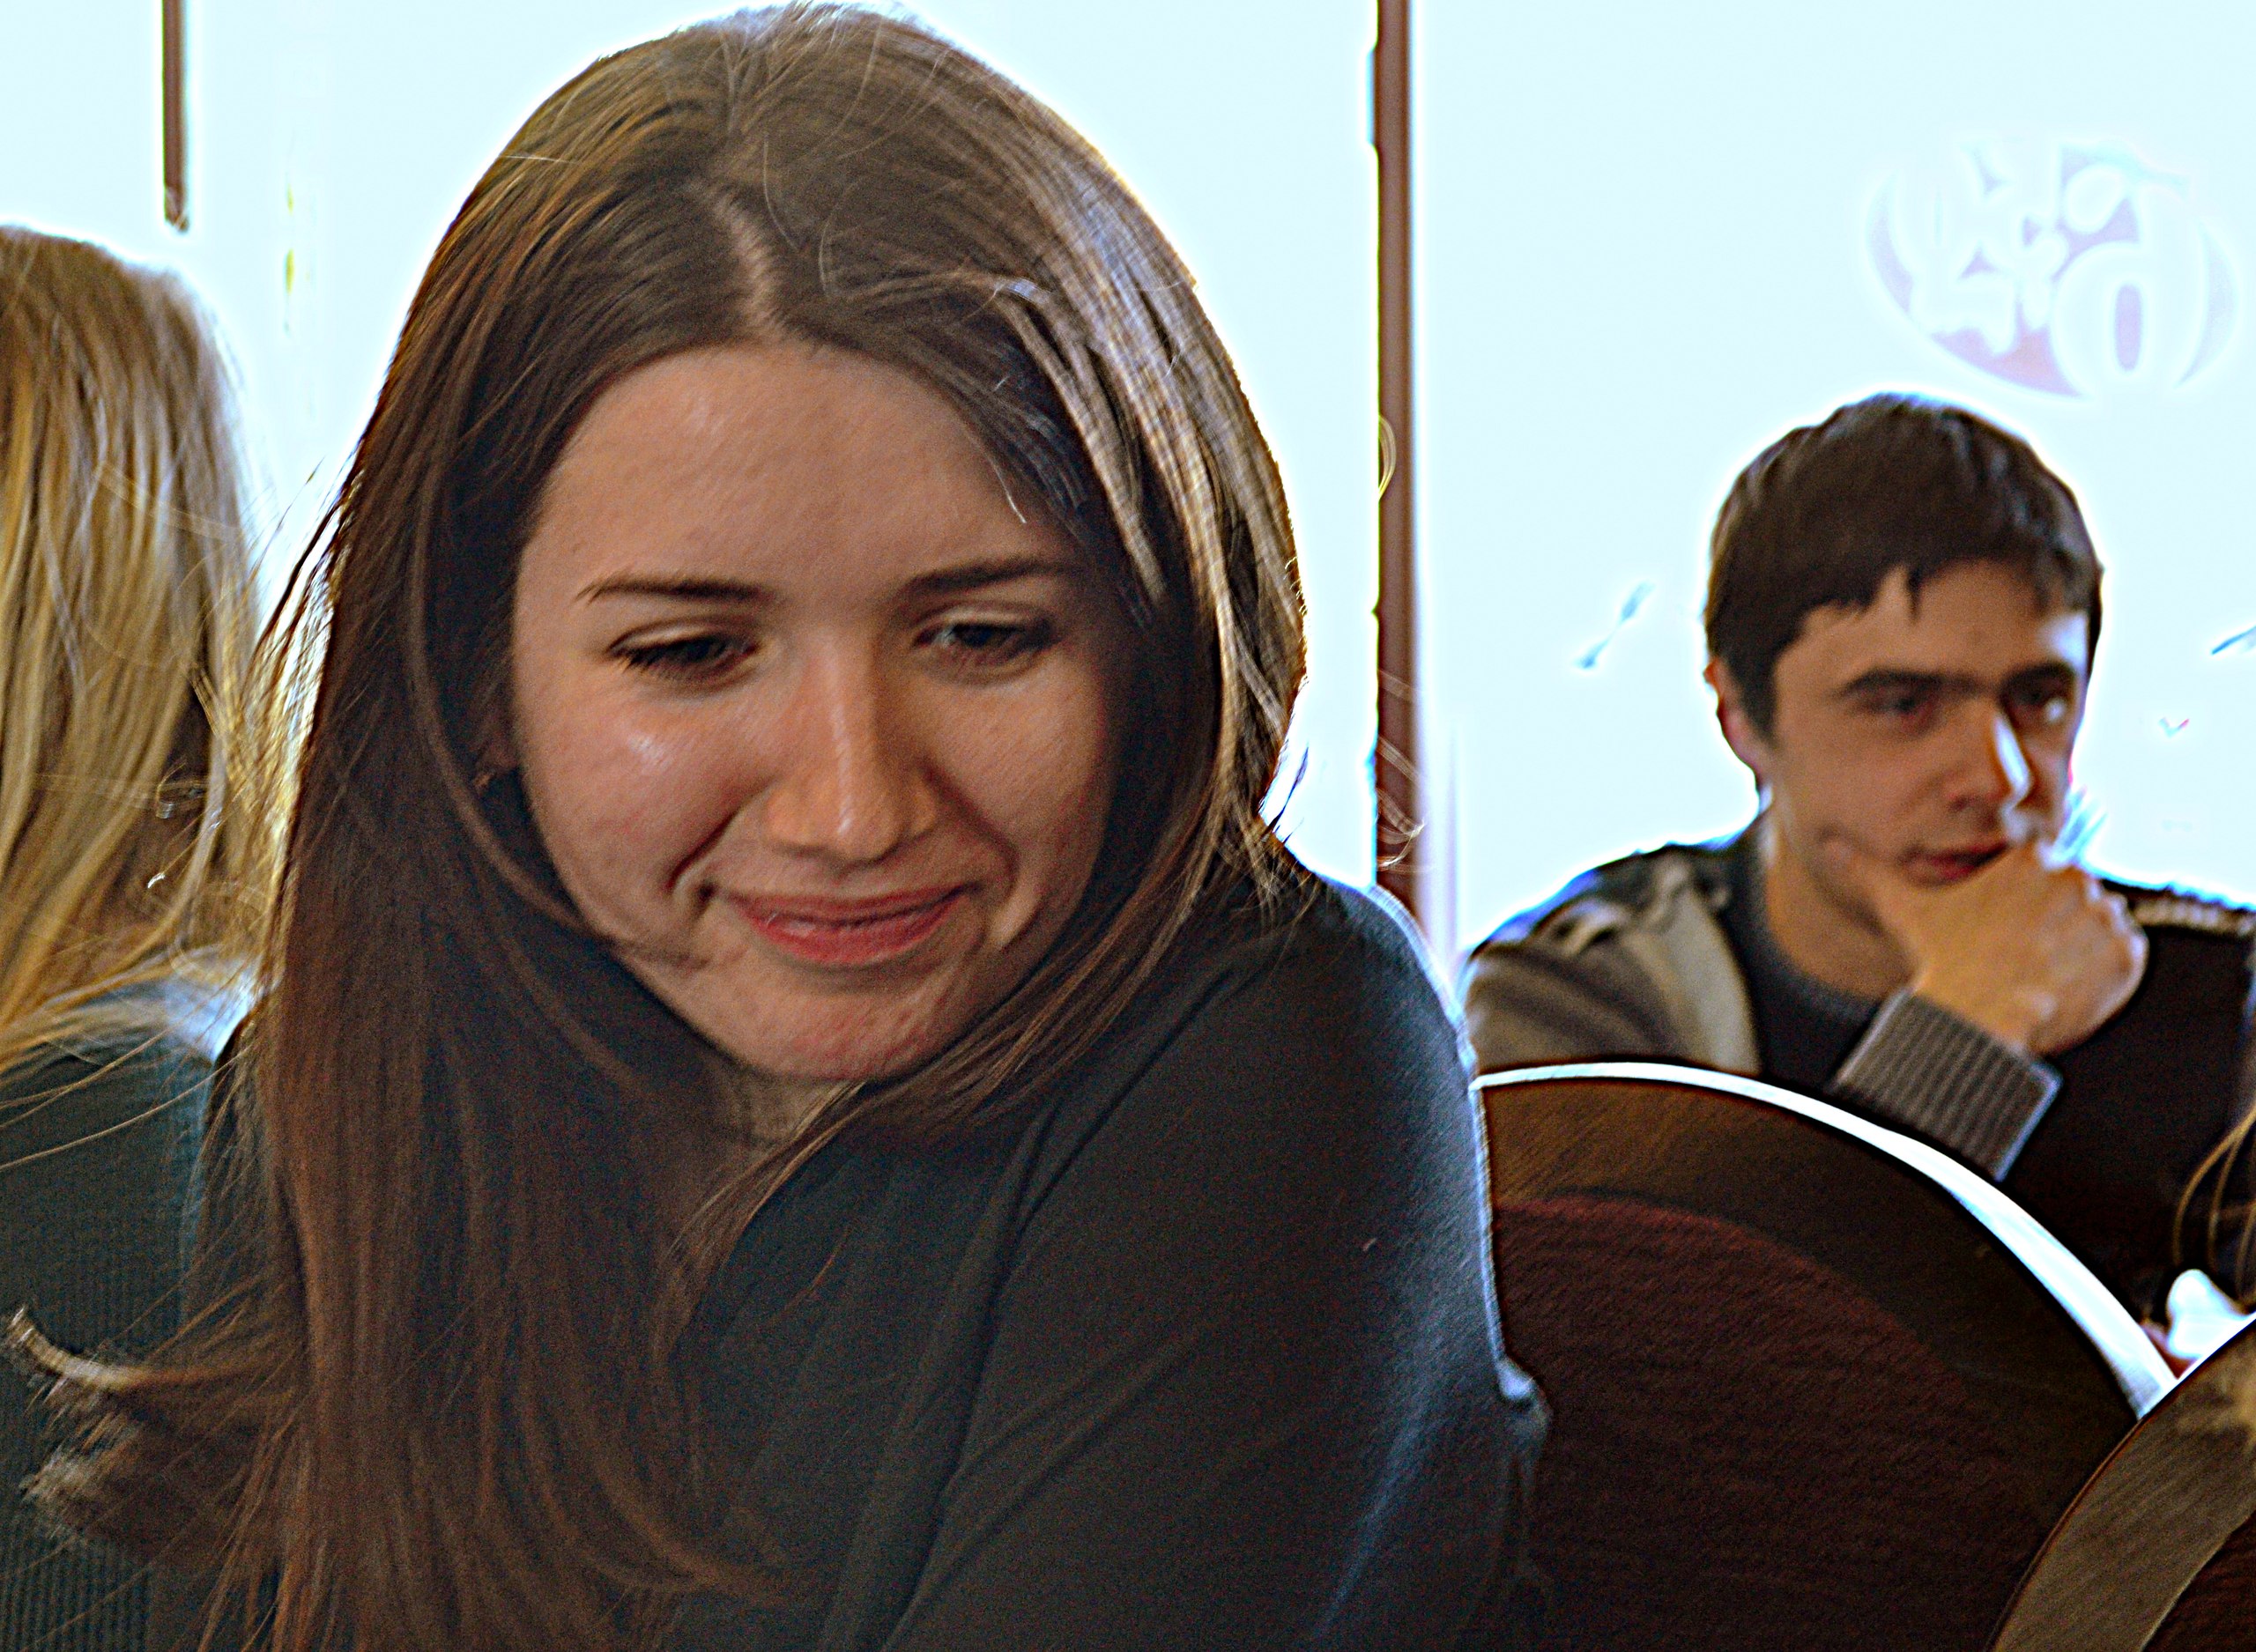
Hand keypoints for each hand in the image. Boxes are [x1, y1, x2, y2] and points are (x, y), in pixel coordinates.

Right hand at [1824, 838, 2146, 1055]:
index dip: (2022, 909)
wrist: (1976, 1018)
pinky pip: (2124, 960)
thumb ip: (1869, 870)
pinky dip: (2103, 976)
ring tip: (2040, 977)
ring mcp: (2105, 917)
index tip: (2003, 934)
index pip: (2041, 876)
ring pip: (2098, 929)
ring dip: (2078, 952)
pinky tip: (2065, 989)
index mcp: (2030, 858)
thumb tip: (1831, 846)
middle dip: (2053, 928)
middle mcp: (2075, 878)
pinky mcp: (2127, 956)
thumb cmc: (1940, 960)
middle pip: (2073, 900)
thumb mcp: (1902, 908)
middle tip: (2019, 960)